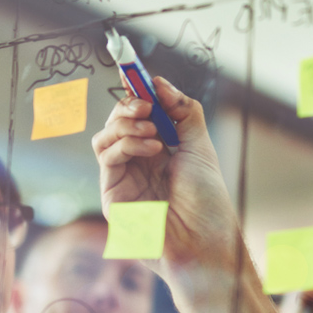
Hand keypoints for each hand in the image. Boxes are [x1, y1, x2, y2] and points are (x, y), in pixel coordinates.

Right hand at [91, 76, 236, 271]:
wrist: (205, 240)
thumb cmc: (207, 199)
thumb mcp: (200, 146)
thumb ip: (182, 112)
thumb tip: (158, 82)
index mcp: (160, 151)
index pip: (139, 114)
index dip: (135, 92)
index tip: (135, 72)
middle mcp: (139, 163)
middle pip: (117, 121)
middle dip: (129, 105)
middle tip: (147, 104)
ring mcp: (123, 179)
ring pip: (105, 136)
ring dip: (126, 124)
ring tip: (153, 131)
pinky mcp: (112, 194)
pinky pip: (106, 157)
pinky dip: (126, 143)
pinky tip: (151, 149)